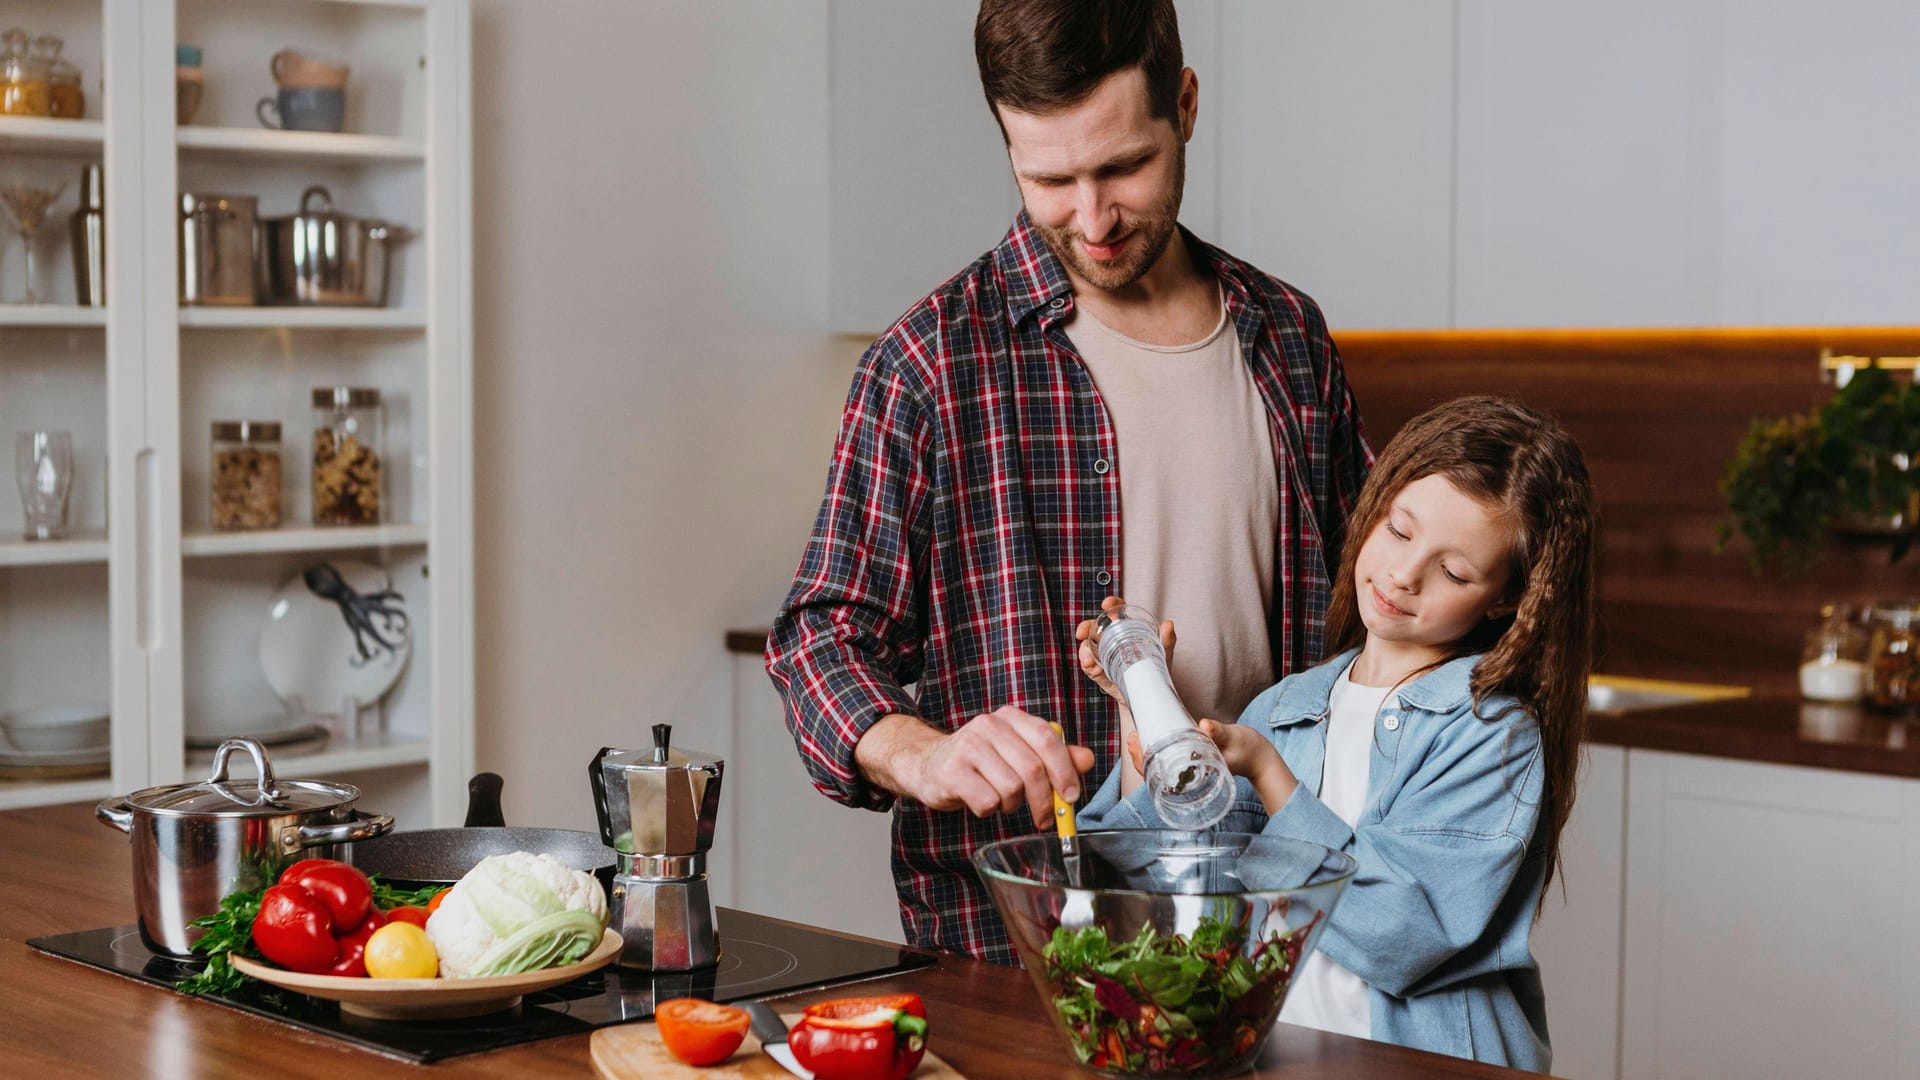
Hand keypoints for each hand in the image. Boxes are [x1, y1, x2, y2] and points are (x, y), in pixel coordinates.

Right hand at [861, 708, 1095, 828]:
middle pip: (1032, 769)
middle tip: (1045, 818)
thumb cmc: (980, 762)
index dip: (1065, 770)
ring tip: (1001, 800)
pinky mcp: (951, 772)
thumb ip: (1054, 756)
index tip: (1072, 796)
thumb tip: (1087, 759)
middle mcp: (989, 726)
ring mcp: (967, 747)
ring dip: (1012, 805)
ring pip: (1011, 789)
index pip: (1048, 739)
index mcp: (1010, 718)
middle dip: (1044, 800)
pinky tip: (981, 802)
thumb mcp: (1018, 753)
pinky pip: (987, 802)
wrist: (927, 763)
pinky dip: (990, 810)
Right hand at [1074, 596, 1176, 702]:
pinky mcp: (1099, 671)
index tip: (1107, 604)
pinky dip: (1088, 665)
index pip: (1116, 611)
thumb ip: (1167, 639)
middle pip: (1095, 627)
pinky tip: (1091, 667)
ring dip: (1084, 651)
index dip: (1111, 605)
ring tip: (1089, 660)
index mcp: (1126, 628)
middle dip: (1086, 627)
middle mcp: (1112, 639)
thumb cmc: (1156, 668)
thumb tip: (1168, 624)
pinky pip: (1089, 666)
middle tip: (1083, 632)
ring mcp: (1103, 655)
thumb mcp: (1163, 652)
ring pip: (1087, 647)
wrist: (1149, 693)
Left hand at [1124, 718, 1296, 813]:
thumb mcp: (1234, 737)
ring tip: (1135, 737)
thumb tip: (1204, 726)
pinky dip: (1158, 751)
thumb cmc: (1248, 749)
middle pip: (1157, 772)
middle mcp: (1191, 775)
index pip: (1163, 776)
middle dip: (1141, 756)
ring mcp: (1191, 770)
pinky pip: (1170, 760)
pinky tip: (1149, 740)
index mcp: (1197, 775)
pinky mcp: (1193, 761)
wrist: (1259, 757)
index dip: (1146, 762)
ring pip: (1161, 767)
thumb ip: (1219, 732)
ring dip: (1147, 753)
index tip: (1136, 745)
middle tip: (1131, 738)